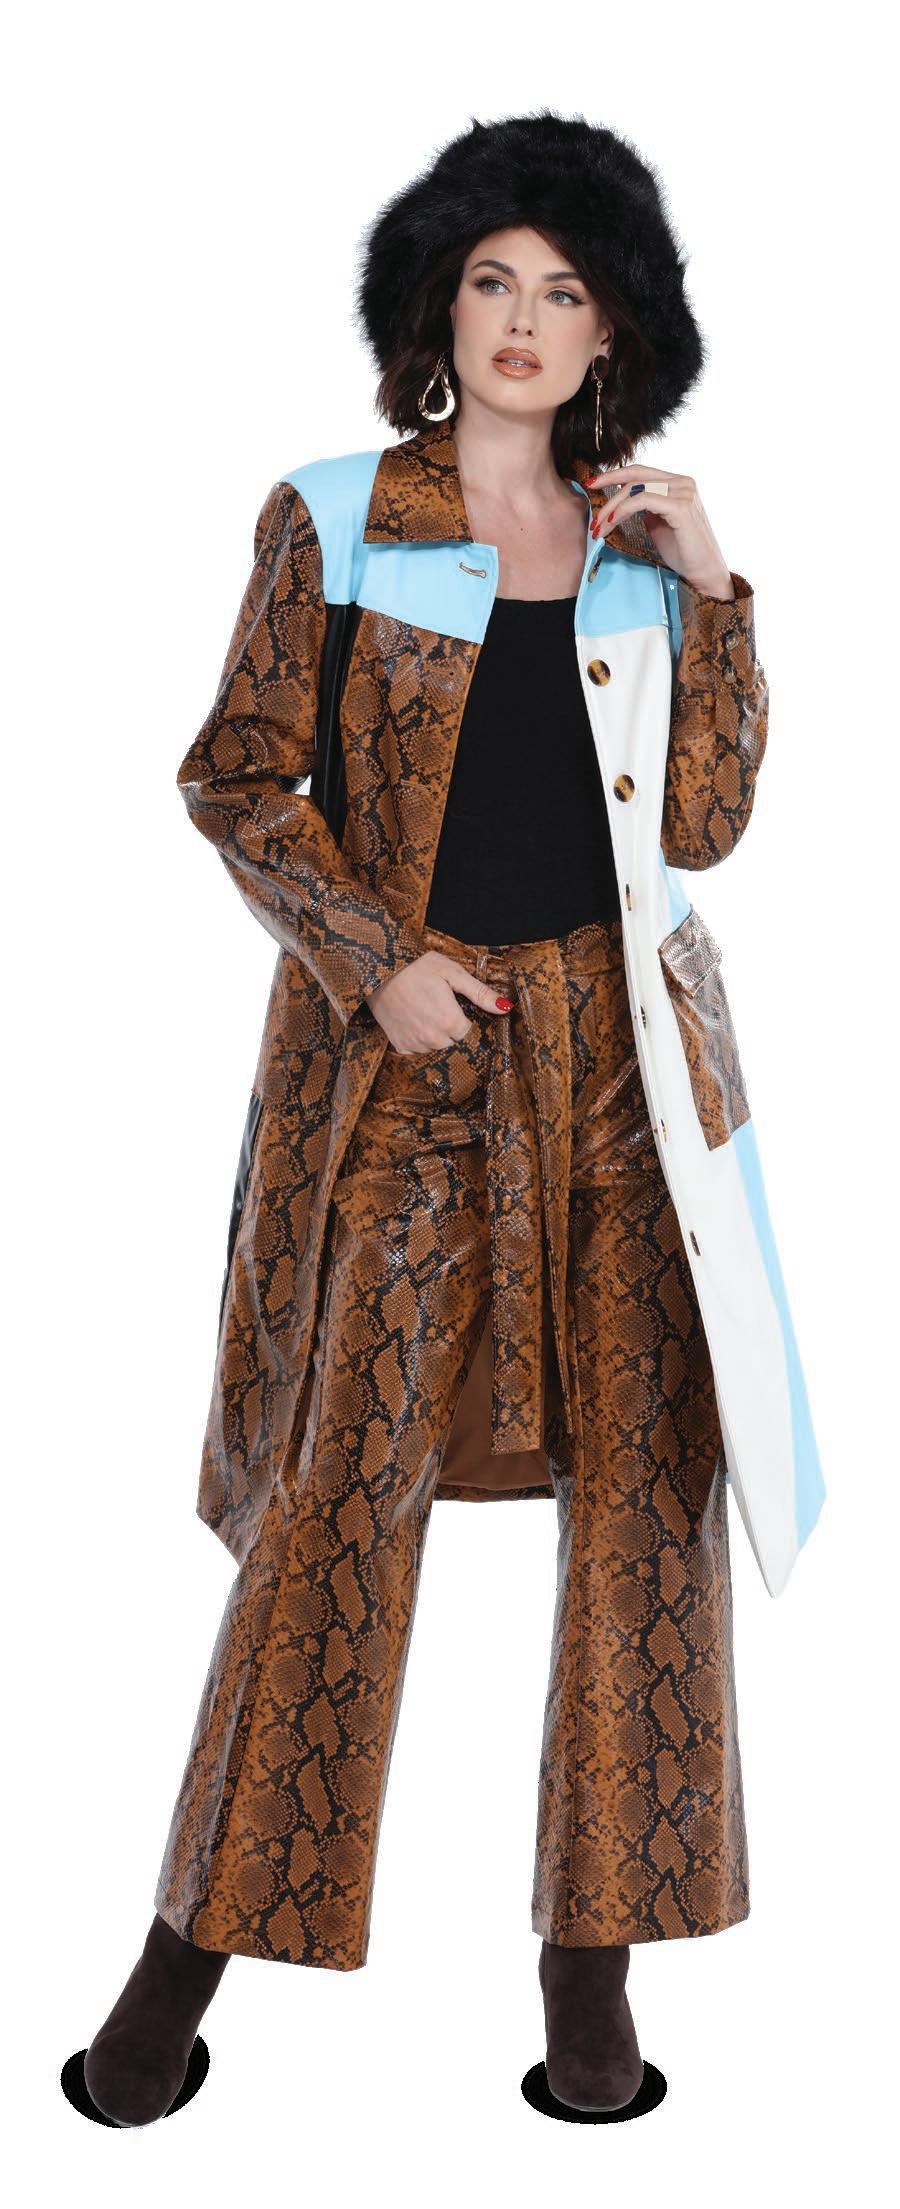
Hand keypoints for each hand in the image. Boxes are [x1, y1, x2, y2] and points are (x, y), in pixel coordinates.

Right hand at [365, 951, 514, 1054]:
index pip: (468, 1032)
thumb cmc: (416, 966)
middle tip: (437, 1003)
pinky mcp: (400, 1046)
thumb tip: (506, 1008)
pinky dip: (417, 1037)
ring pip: (436, 1046)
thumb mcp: (452, 973)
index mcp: (451, 1023)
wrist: (377, 969)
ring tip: (423, 1008)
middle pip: (453, 1041)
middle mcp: (434, 1039)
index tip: (454, 1005)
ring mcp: (415, 1044)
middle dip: (450, 1026)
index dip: (464, 1018)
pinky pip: (417, 1049)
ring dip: (434, 1033)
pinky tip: (412, 1018)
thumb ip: (480, 993)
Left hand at [585, 463, 735, 600]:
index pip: (640, 471)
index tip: (591, 485)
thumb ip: (645, 507)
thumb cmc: (682, 551)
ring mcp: (683, 492)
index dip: (613, 475)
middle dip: (607, 493)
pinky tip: (613, 522)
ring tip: (599, 528)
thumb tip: (621, 500)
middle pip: (635, 477)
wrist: (704, 572)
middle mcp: (682, 482)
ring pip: (636, 489)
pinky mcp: (681, 507)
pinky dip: (624, 509)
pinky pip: (643, 500)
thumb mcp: (658, 523)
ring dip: (612, 508)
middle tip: (592, 517)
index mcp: (677, 483)